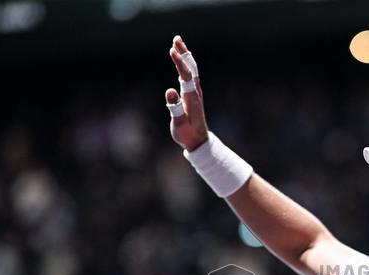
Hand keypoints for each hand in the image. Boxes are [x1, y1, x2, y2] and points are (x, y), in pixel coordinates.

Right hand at [166, 35, 208, 150]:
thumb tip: (170, 91)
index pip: (186, 76)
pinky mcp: (193, 95)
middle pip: (191, 68)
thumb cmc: (188, 135)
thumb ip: (175, 109)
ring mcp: (195, 93)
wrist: (199, 141)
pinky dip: (186, 64)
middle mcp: (196, 93)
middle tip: (176, 39)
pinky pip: (190, 75)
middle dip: (183, 53)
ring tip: (177, 43)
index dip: (179, 63)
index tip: (171, 50)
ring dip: (185, 56)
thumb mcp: (179, 125)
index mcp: (192, 99)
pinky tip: (182, 59)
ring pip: (192, 70)